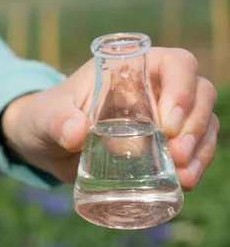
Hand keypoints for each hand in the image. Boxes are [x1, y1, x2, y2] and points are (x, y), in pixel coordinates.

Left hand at [2, 47, 218, 189]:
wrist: (44, 146)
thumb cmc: (45, 118)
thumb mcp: (45, 117)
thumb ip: (57, 121)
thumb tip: (76, 133)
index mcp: (128, 70)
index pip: (174, 63)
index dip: (181, 87)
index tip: (168, 122)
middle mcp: (153, 89)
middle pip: (199, 93)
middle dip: (195, 124)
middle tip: (177, 154)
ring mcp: (161, 118)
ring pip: (203, 122)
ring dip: (201, 148)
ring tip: (185, 176)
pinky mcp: (161, 146)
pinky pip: (194, 150)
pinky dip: (196, 165)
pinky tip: (186, 183)